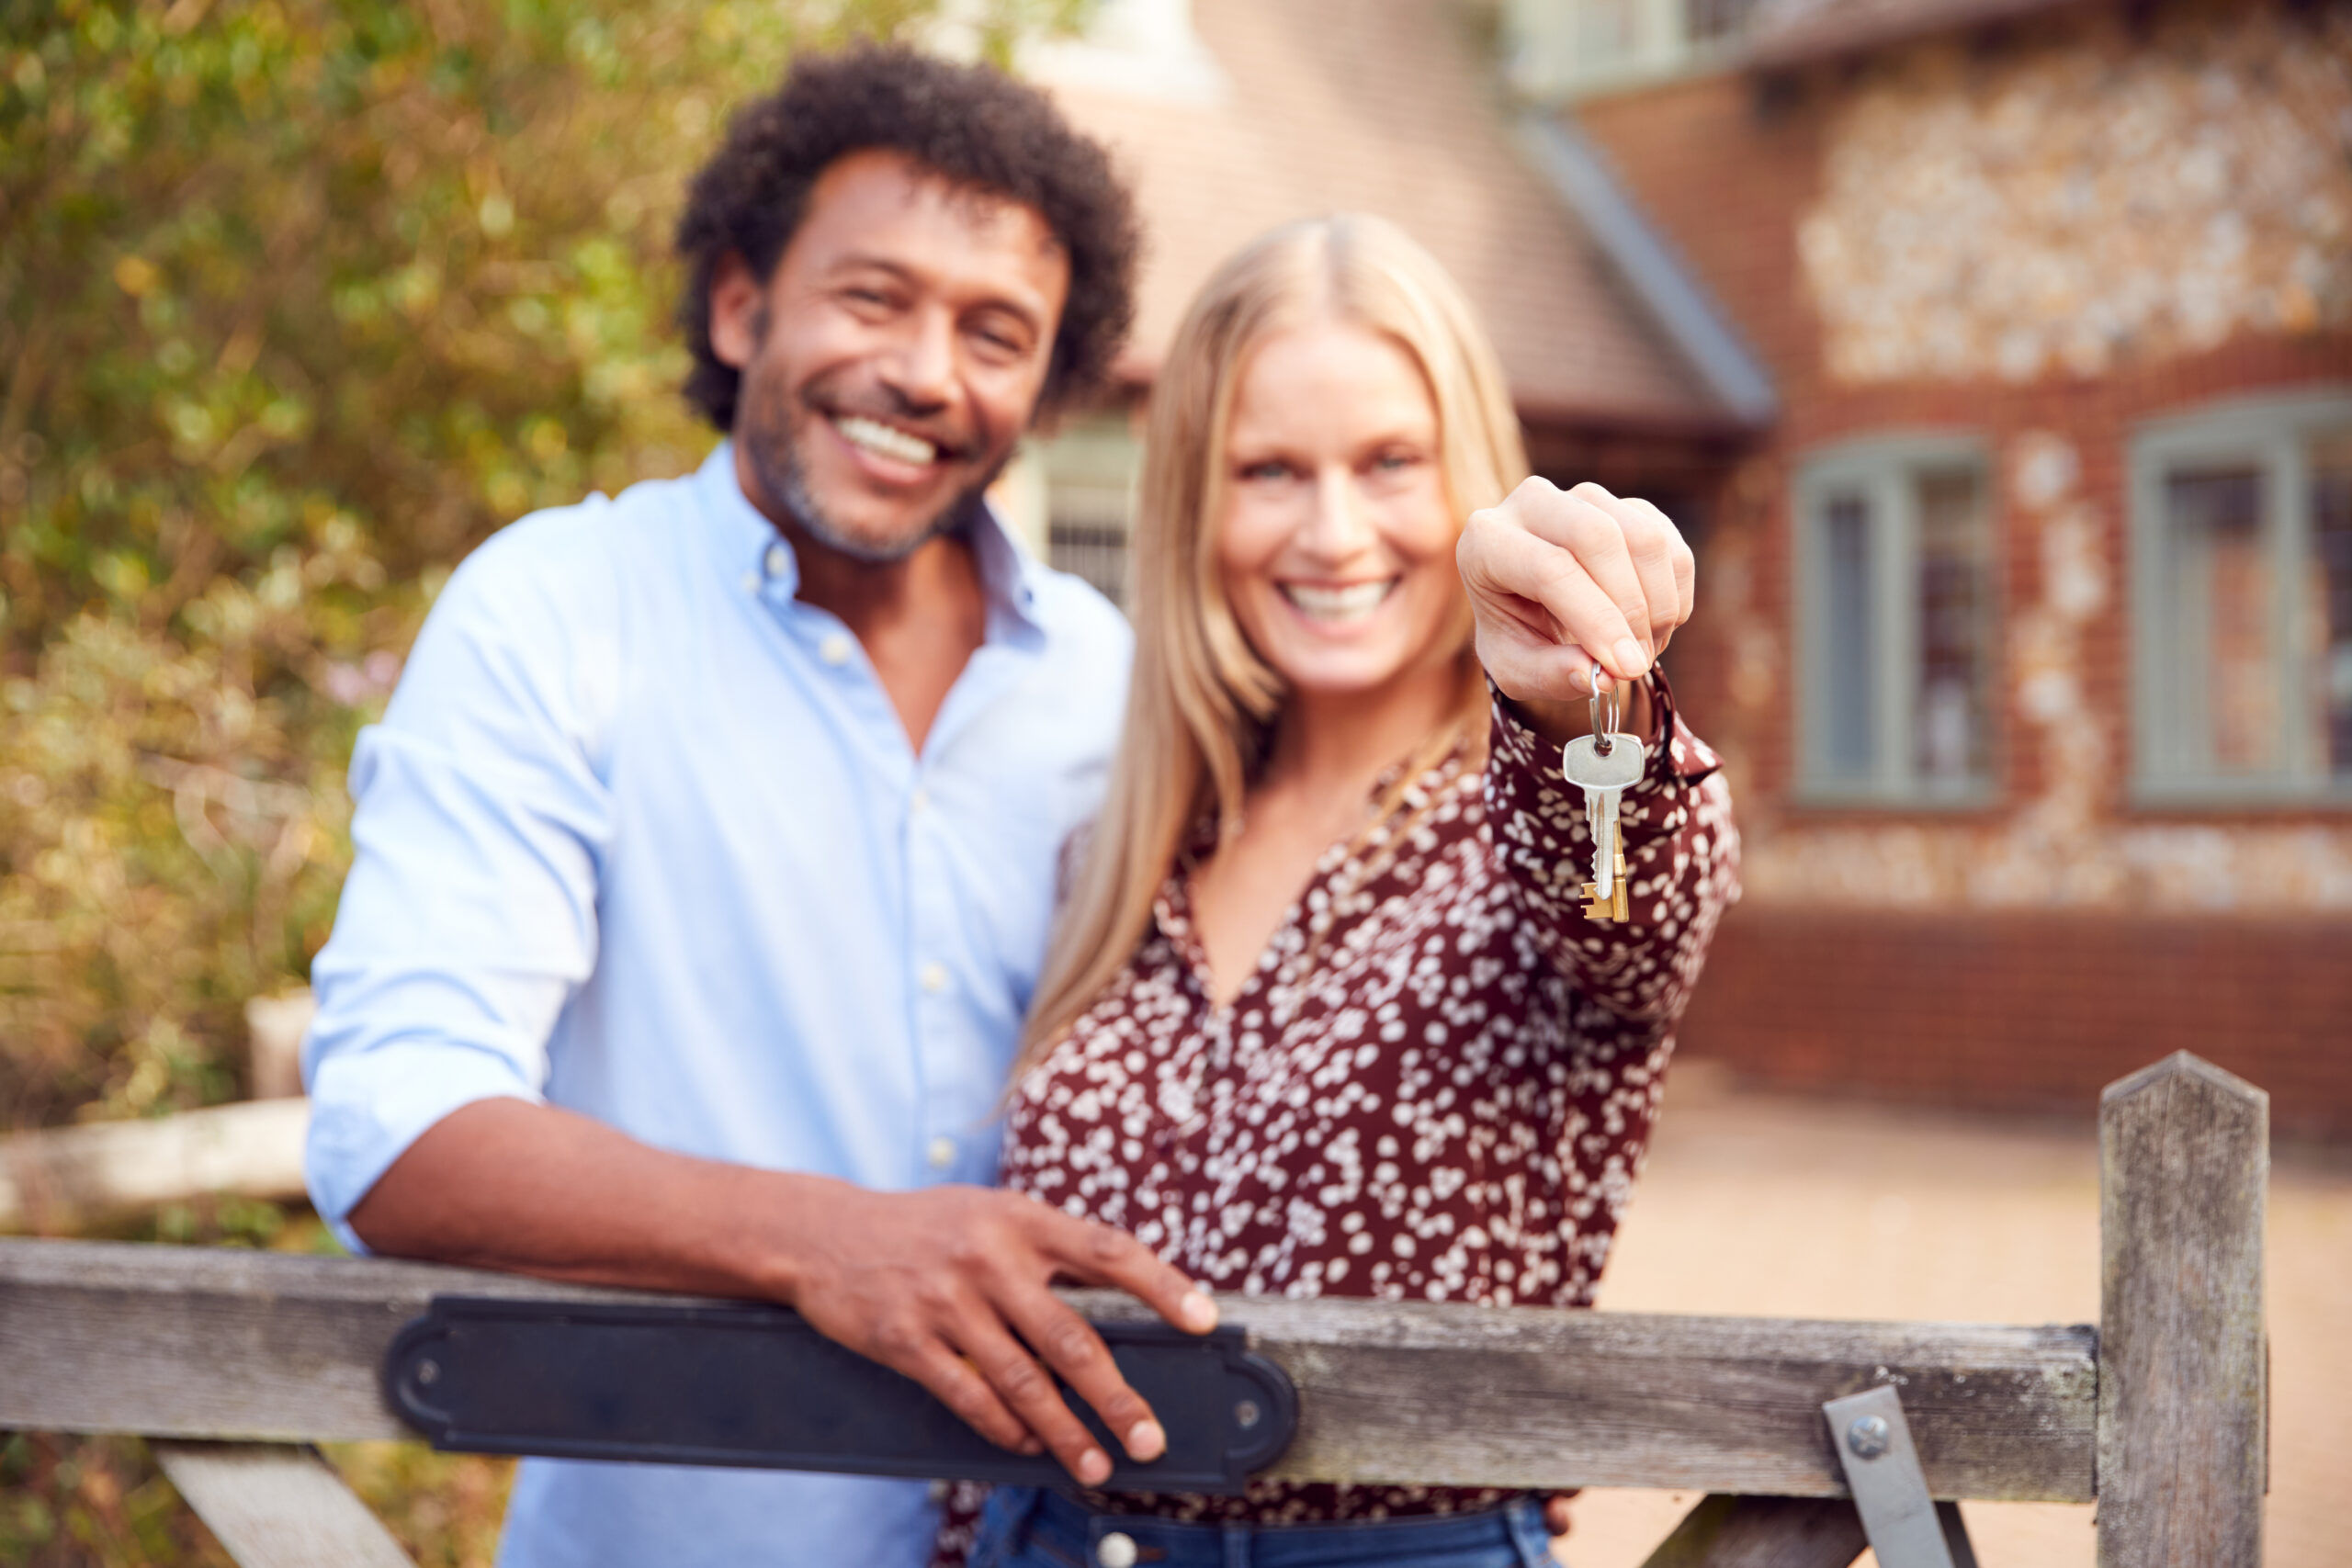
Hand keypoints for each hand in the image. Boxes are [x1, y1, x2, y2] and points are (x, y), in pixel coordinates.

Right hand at [779, 1181, 1216, 1485]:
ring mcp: (945, 1300)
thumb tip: (1124, 1298)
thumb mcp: (991, 1213)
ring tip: (1095, 1464)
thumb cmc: (927, 1228)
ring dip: (1065, 1432)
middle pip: (1070, 1338)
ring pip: (1022, 1381)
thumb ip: (1048, 1249)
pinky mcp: (905, 1339)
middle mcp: (988, 1257)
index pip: (1107, 1250)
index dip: (1162, 1285)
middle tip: (1150, 1438)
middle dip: (1117, 1396)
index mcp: (1021, 1218)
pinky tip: (1026, 1446)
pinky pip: (968, 1396)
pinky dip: (1004, 1428)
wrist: (825, 1232)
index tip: (1204, 1319)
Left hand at [1457, 479, 1694, 707]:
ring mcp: (1583, 497)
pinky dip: (1674, 594)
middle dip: (1631, 607)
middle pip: (1598, 536)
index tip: (1625, 666)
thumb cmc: (1517, 636)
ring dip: (1657, 605)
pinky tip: (1653, 626)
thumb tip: (1600, 675)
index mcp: (1486, 541)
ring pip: (1643, 537)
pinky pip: (1669, 543)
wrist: (1531, 608)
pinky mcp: (1626, 505)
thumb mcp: (1516, 668)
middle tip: (1636, 662)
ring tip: (1643, 650)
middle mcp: (1531, 502)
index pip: (1549, 568)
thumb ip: (1550, 675)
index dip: (1595, 619)